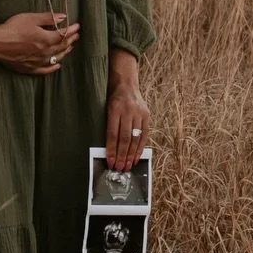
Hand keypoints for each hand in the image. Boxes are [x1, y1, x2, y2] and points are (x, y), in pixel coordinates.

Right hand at [0, 11, 79, 74]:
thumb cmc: (12, 28)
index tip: (77, 26)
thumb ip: (48, 18)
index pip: (64, 35)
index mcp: (46, 39)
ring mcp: (37, 62)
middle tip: (76, 35)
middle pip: (62, 47)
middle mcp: (44, 52)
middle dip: (70, 40)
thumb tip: (63, 17)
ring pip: (56, 58)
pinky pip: (45, 70)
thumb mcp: (31, 18)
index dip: (72, 30)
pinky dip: (53, 68)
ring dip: (65, 52)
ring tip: (70, 47)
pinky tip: (58, 66)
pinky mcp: (29, 68)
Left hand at [105, 49, 149, 170]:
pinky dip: (140, 147)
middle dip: (121, 156)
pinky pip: (143, 134)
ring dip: (131, 155)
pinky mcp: (146, 115)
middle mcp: (128, 111)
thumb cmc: (112, 98)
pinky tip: (136, 157)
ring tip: (127, 166)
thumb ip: (108, 126)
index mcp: (114, 109)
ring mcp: (139, 113)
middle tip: (118, 169)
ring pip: (135, 138)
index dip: (111, 150)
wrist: (126, 83)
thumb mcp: (105, 108)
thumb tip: (108, 150)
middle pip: (124, 138)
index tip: (109, 162)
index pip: (112, 134)